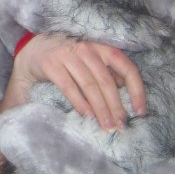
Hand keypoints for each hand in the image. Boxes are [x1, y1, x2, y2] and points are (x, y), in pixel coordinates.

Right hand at [6, 34, 146, 130]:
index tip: (140, 111)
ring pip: (90, 85)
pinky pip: (69, 87)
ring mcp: (67, 54)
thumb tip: (128, 92)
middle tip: (121, 126)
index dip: (136, 90)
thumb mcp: (91, 60)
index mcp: (102, 47)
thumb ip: (108, 72)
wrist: (34, 50)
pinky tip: (87, 116)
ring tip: (107, 126)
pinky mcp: (51, 64)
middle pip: (107, 81)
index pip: (126, 67)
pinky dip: (80, 103)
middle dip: (116, 107)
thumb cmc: (69, 58)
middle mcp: (86, 48)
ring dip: (100, 109)